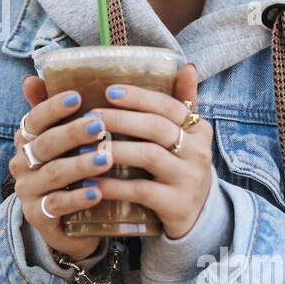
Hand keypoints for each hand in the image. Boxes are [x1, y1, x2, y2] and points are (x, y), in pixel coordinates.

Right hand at [7, 74, 112, 261]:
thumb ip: (58, 111)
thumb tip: (35, 76)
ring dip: (79, 165)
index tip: (77, 96)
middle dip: (72, 133)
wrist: (70, 224)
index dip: (52, 107)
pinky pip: (56, 205)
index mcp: (27, 140)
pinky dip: (77, 198)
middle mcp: (22, 163)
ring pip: (52, 174)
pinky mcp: (38, 216)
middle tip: (99, 126)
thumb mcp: (67, 142)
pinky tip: (97, 192)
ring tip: (106, 160)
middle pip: (45, 144)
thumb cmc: (73, 173)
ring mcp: (27, 191)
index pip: (34, 119)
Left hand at [83, 63, 213, 239]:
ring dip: (114, 148)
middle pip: (156, 127)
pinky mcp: (177, 205)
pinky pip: (141, 190)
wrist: (199, 217)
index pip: (169, 105)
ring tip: (85, 147)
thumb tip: (185, 66)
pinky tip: (93, 182)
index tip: (110, 91)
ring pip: (149, 156)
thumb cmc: (180, 168)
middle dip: (120, 119)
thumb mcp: (187, 138)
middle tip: (89, 117)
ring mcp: (189, 179)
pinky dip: (115, 186)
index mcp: (198, 129)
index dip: (139, 97)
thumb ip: (183, 103)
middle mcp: (198, 152)